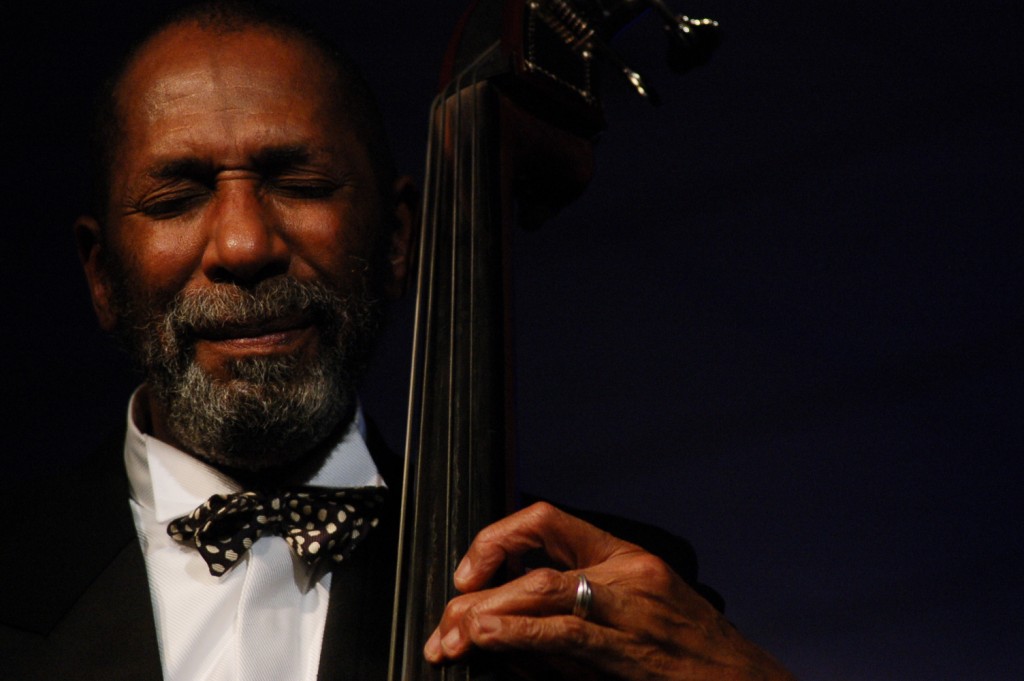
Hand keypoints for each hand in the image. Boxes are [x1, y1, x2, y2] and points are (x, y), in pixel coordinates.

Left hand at [423, 502, 794, 679]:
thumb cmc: (697, 656)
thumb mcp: (643, 612)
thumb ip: (580, 605)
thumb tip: (509, 619)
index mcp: (626, 556)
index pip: (547, 519)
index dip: (497, 539)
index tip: (469, 573)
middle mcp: (627, 575)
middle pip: (532, 564)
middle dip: (476, 593)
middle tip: (445, 623)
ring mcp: (631, 613)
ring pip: (539, 593)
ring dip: (483, 617)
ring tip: (451, 636)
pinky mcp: (632, 653)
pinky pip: (564, 635)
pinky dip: (516, 634)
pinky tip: (485, 638)